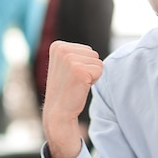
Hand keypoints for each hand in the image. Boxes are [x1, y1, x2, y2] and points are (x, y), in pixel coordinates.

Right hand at [42, 41, 102, 157]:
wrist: (58, 112)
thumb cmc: (65, 89)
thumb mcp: (65, 64)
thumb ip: (75, 53)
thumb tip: (93, 52)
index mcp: (57, 46)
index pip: (86, 49)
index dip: (83, 64)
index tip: (70, 75)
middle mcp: (62, 49)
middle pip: (93, 54)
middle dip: (88, 68)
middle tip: (74, 80)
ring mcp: (70, 59)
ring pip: (98, 62)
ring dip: (91, 74)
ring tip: (77, 83)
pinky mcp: (80, 70)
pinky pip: (100, 70)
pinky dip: (94, 80)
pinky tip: (81, 87)